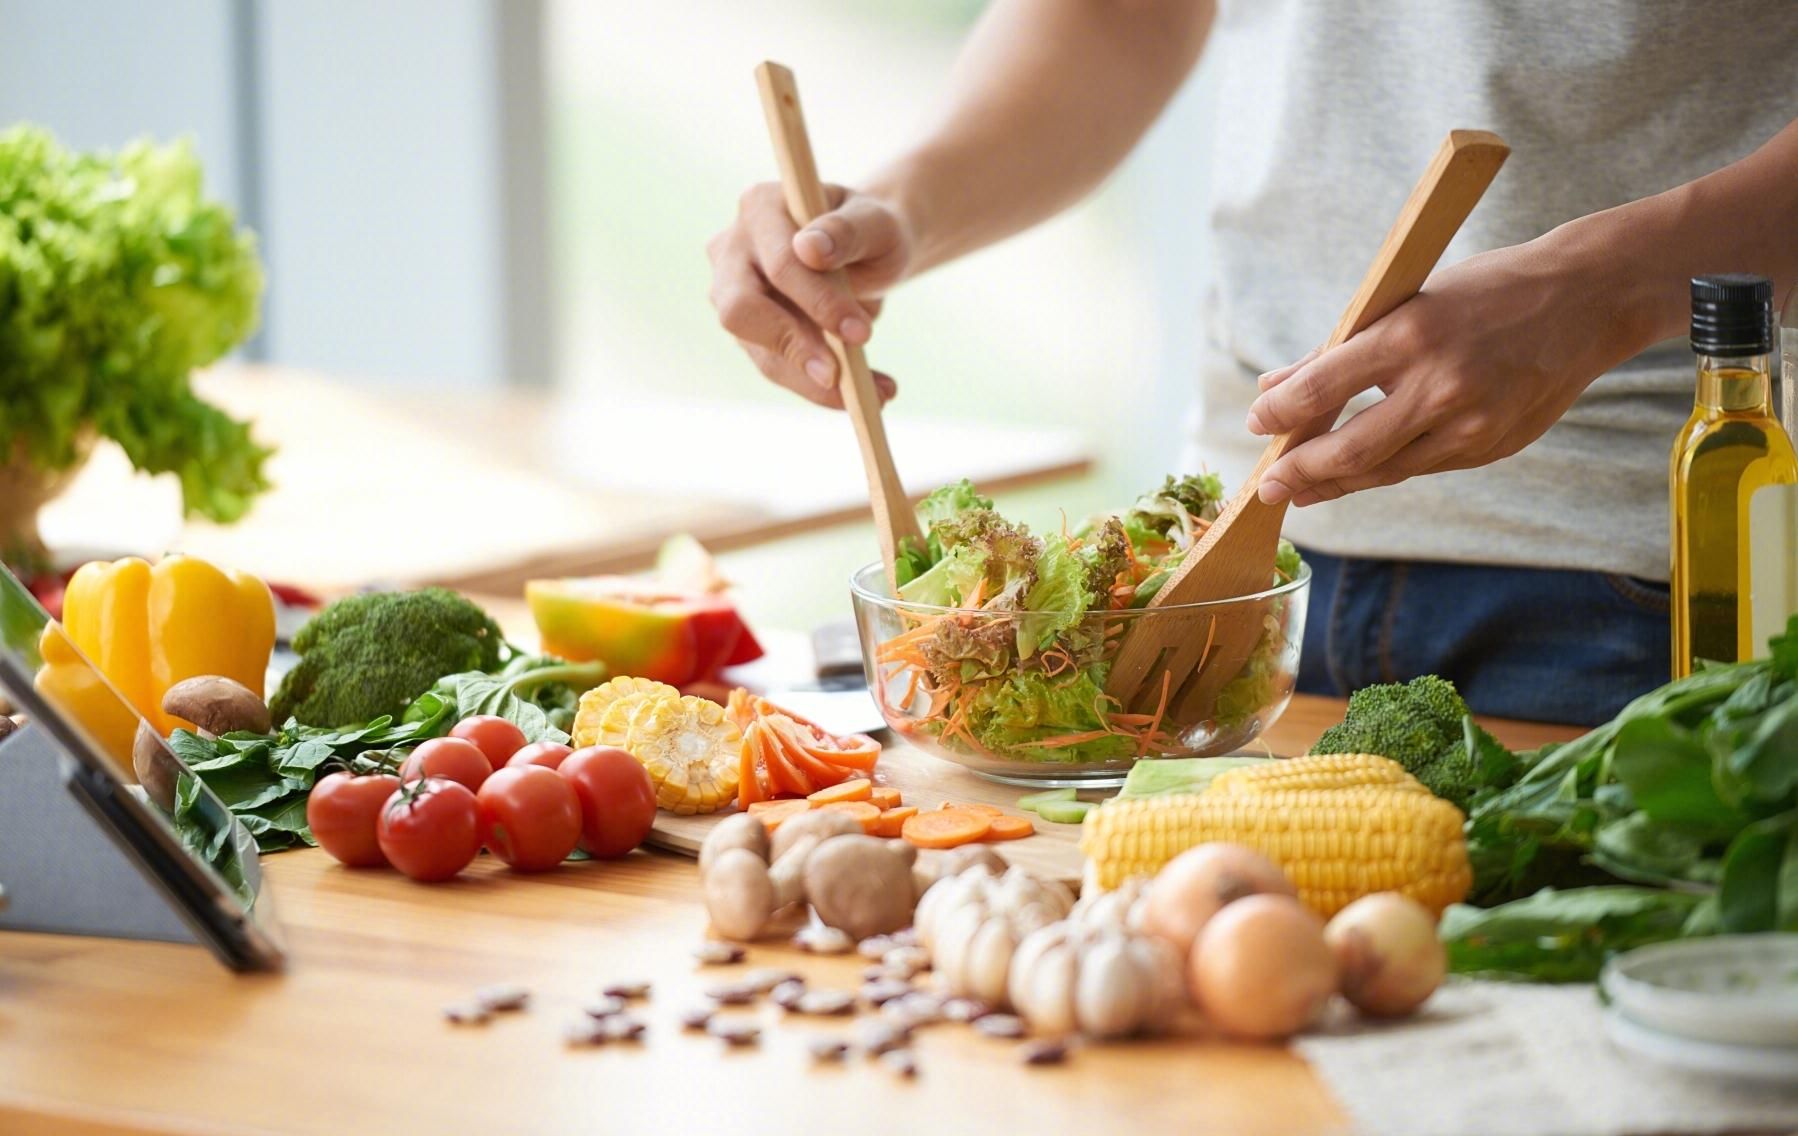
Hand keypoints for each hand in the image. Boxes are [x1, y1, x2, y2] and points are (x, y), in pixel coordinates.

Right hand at [707, 183, 912, 407]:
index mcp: (761, 207)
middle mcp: (733, 249)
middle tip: (843, 378)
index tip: (862, 333)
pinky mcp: (749, 332)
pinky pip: (777, 367)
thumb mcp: (876, 223)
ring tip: (875, 394)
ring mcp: (732, 293)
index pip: (779, 263)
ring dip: (814, 382)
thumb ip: (848, 231)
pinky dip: (820, 387)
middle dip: (795, 348)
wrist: (868, 250)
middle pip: (741, 310)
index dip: (818, 302)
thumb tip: (810, 250)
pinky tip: (868, 391)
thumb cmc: (871, 230)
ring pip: (759, 350)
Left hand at [1243, 238, 1632, 506]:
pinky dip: (1383, 471)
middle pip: (1349, 450)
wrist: (1589, 300)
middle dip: (1299, 474)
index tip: (1256, 423)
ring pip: (1385, 470)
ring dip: (1335, 484)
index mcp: (1411, 335)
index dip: (1279, 413)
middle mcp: (1441, 386)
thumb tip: (1273, 387)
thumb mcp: (1407, 300)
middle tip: (1266, 488)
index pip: (1323, 388)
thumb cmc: (1488, 290)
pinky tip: (1355, 474)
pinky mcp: (1492, 448)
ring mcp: (1471, 425)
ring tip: (1300, 490)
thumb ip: (1338, 349)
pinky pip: (1422, 467)